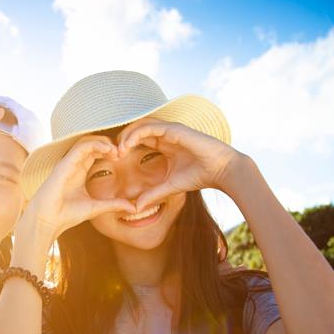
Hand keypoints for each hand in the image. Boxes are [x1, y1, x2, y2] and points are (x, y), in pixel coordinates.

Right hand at [23, 136, 135, 242]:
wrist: (48, 220)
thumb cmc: (66, 214)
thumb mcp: (96, 208)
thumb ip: (113, 205)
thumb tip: (134, 208)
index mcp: (79, 171)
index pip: (95, 152)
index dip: (109, 151)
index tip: (122, 157)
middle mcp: (74, 164)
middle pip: (92, 143)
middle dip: (108, 144)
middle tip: (122, 152)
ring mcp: (68, 162)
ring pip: (86, 141)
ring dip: (103, 142)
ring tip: (115, 150)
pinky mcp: (65, 163)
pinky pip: (81, 147)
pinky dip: (95, 144)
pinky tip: (108, 150)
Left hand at [117, 117, 243, 209]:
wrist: (221, 170)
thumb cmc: (199, 176)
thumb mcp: (169, 187)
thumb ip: (153, 194)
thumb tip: (136, 208)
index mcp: (164, 144)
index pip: (139, 139)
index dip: (125, 146)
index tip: (115, 160)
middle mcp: (165, 134)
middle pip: (136, 129)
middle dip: (122, 139)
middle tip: (112, 154)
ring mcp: (170, 130)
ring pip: (140, 125)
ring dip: (126, 135)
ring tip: (118, 150)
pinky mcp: (174, 129)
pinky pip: (149, 127)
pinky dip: (135, 134)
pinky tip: (127, 146)